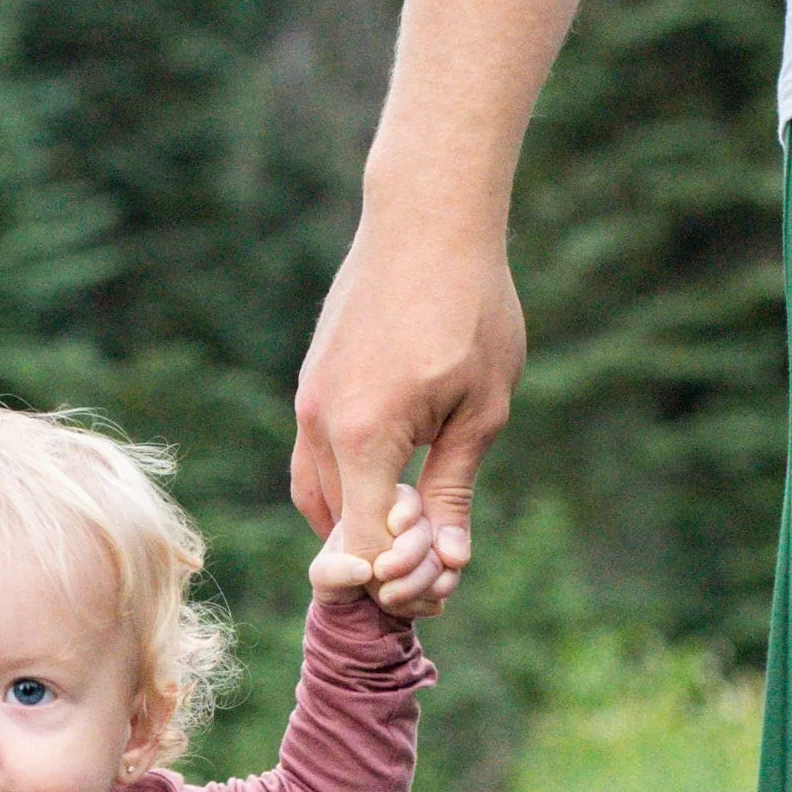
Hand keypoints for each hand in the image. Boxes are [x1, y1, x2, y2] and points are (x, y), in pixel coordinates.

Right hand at [291, 205, 524, 612]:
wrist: (428, 217)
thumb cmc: (470, 307)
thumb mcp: (482, 408)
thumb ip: (457, 487)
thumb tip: (449, 560)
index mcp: (364, 439)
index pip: (365, 545)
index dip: (402, 575)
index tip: (442, 574)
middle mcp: (320, 425)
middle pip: (333, 528)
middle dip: (378, 556)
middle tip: (432, 555)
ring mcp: (309, 402)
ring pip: (315, 494)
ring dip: (356, 520)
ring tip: (412, 519)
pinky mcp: (312, 382)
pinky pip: (315, 457)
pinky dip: (346, 483)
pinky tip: (393, 475)